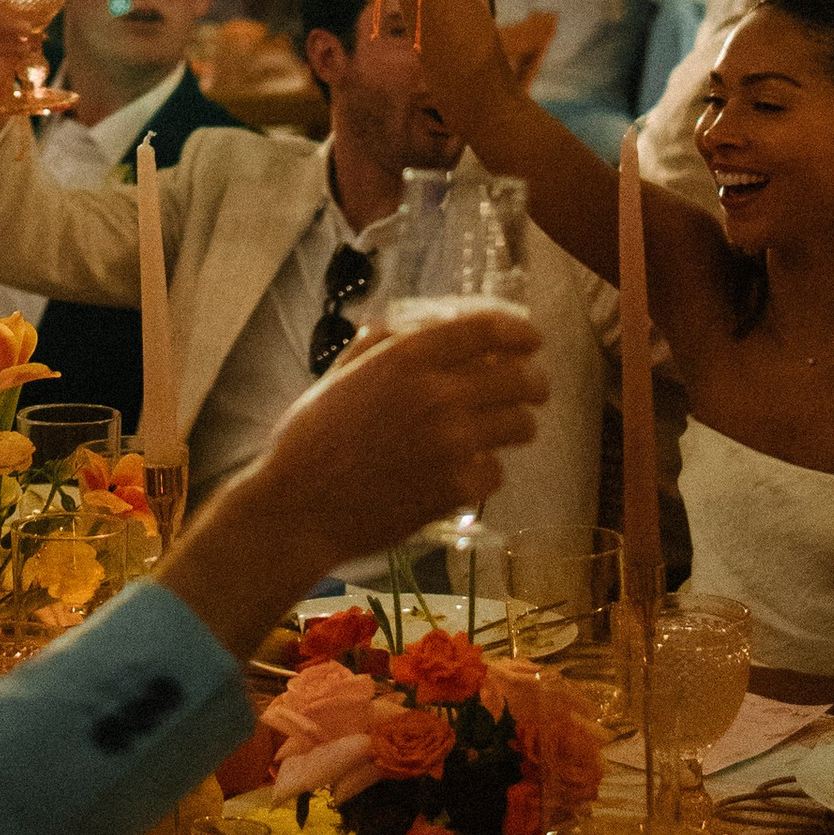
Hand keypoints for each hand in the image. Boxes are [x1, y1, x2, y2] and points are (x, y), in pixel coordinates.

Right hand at [161, 311, 548, 667]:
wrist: (300, 508)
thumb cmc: (310, 440)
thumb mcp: (339, 376)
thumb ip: (378, 347)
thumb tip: (405, 327)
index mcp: (406, 357)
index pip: (487, 330)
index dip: (519, 332)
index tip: (532, 340)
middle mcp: (436, 393)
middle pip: (519, 378)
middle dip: (533, 382)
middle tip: (532, 390)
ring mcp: (451, 443)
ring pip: (521, 424)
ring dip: (519, 424)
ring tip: (508, 430)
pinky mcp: (456, 488)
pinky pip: (497, 471)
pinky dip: (486, 471)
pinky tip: (465, 473)